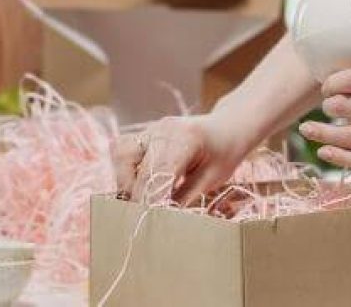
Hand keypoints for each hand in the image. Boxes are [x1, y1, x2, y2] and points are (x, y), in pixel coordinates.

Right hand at [112, 114, 248, 207]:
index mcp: (187, 138)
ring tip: (142, 199)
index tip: (148, 223)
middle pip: (137, 166)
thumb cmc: (225, 154)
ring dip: (127, 181)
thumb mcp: (212, 179)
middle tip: (144, 217)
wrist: (227, 128)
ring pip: (123, 156)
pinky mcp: (145, 133)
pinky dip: (126, 171)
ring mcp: (152, 129)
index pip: (159, 173)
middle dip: (137, 196)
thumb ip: (184, 198)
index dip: (150, 200)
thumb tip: (162, 220)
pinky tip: (140, 184)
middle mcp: (164, 129)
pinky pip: (124, 152)